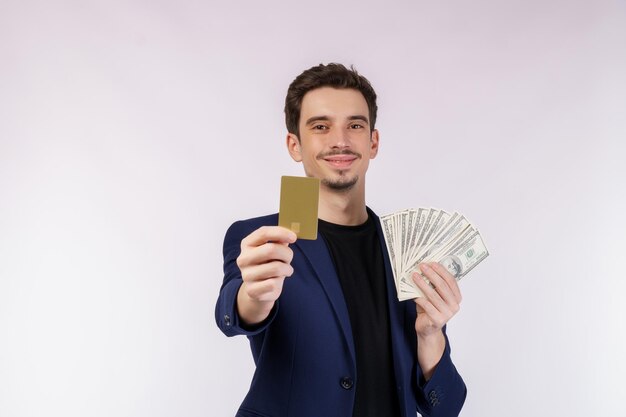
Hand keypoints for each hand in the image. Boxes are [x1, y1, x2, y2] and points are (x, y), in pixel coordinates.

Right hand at [236, 226, 296, 324]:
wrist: (259, 290)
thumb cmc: (268, 265)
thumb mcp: (273, 250)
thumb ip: (280, 240)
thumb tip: (292, 233)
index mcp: (247, 244)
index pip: (263, 232)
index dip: (281, 232)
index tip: (294, 237)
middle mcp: (243, 258)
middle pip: (271, 249)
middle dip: (287, 254)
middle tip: (289, 258)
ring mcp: (246, 275)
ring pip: (276, 267)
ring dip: (287, 269)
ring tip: (285, 270)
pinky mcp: (252, 290)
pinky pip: (273, 283)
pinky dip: (280, 282)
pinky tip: (276, 281)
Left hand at [411, 262, 461, 378]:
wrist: (427, 329)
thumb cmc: (430, 309)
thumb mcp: (433, 295)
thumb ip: (433, 285)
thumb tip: (424, 269)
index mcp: (456, 297)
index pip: (451, 281)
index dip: (441, 271)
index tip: (431, 263)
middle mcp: (454, 305)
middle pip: (443, 286)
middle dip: (431, 274)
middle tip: (422, 266)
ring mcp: (447, 314)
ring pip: (433, 295)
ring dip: (422, 284)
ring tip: (414, 276)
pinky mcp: (438, 320)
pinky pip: (426, 305)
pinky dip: (419, 297)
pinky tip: (412, 292)